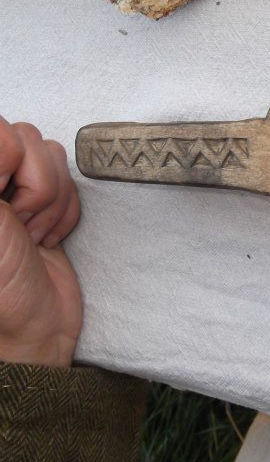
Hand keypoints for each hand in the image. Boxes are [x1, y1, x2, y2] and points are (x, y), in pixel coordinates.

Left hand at [0, 118, 81, 366]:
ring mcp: (13, 188)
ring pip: (51, 154)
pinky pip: (71, 178)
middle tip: (18, 223)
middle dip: (34, 185)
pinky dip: (67, 209)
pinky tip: (48, 236)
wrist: (33, 329)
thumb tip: (8, 138)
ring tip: (32, 234)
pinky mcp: (45, 202)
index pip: (0, 132)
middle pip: (25, 137)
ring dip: (51, 200)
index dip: (10, 159)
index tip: (3, 196)